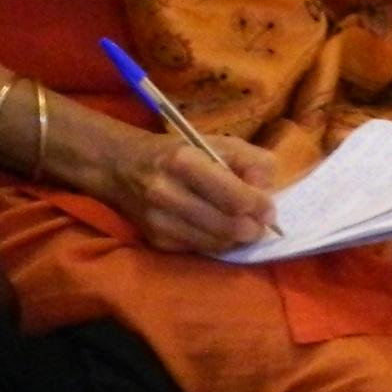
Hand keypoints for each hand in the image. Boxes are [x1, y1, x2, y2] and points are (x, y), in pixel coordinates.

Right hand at [105, 129, 280, 254]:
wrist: (122, 168)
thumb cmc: (178, 152)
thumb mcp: (215, 142)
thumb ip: (250, 159)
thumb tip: (266, 187)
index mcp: (184, 162)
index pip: (233, 197)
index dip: (259, 207)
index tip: (270, 208)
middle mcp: (167, 193)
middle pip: (228, 226)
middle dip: (253, 227)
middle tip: (261, 222)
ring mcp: (159, 221)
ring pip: (217, 243)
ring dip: (239, 239)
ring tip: (245, 226)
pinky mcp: (156, 241)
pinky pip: (201, 249)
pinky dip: (218, 243)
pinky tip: (220, 229)